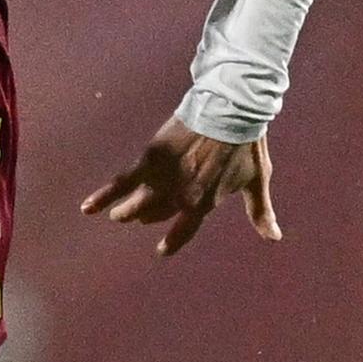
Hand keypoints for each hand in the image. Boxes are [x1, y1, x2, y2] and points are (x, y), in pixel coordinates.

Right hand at [80, 120, 279, 256]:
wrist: (230, 110)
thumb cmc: (247, 146)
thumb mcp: (257, 180)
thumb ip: (260, 212)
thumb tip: (274, 238)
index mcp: (205, 204)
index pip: (185, 230)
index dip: (172, 240)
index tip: (161, 250)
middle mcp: (181, 197)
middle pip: (158, 213)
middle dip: (149, 216)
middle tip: (139, 217)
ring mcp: (163, 179)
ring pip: (137, 203)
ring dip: (125, 211)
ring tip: (117, 215)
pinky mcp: (150, 159)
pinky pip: (122, 182)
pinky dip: (104, 195)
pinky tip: (88, 207)